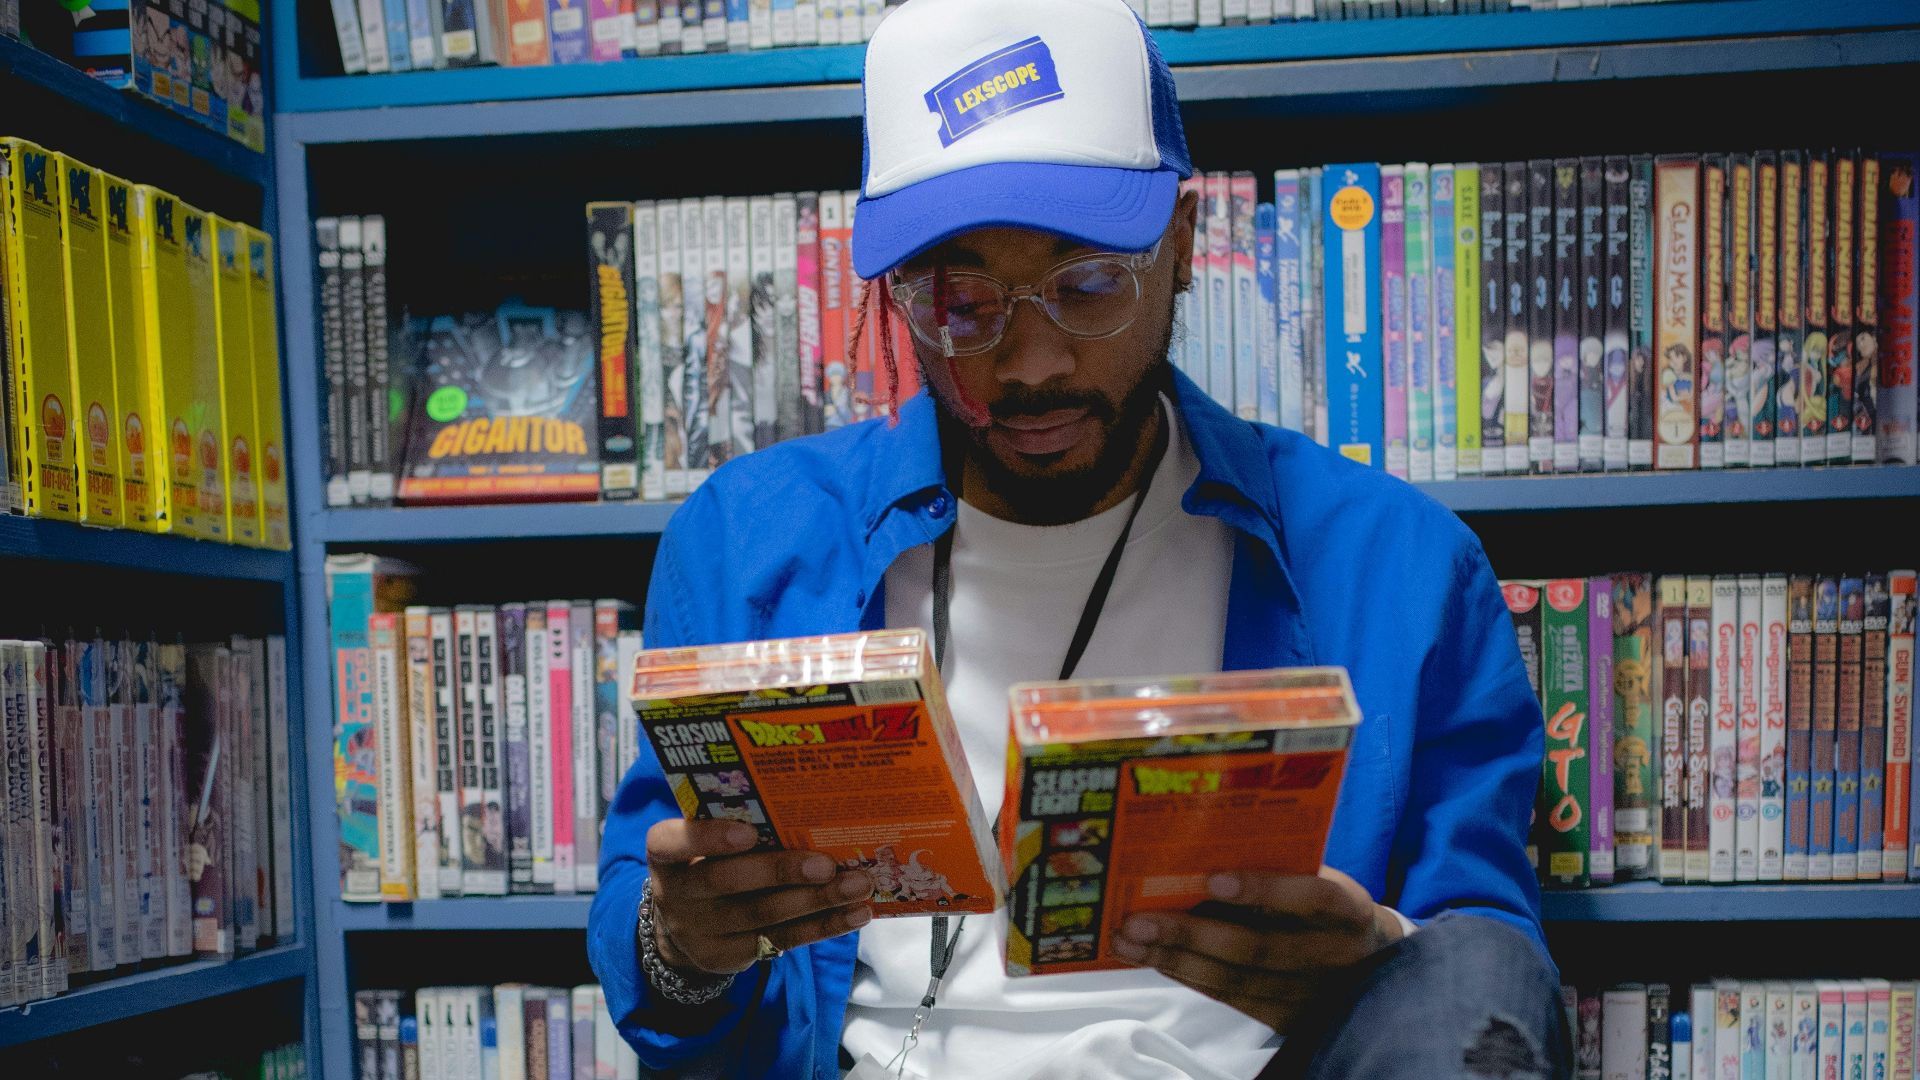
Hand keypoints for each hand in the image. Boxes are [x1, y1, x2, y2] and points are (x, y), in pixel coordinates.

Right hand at [643, 818, 874, 975]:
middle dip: (780, 872)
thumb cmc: (709, 861)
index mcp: (665, 854)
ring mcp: (702, 931)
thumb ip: (738, 823)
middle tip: (826, 864)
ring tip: (858, 885)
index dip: (708, 837)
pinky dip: (824, 925)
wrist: (685, 925)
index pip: (672, 843)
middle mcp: (677, 894)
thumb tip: (808, 804)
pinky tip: (856, 913)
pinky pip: (782, 940)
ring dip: (816, 900)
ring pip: (763, 914)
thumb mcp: (706, 842)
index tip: (749, 831)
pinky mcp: (730, 956)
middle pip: (727, 882)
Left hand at [1109, 865, 1402, 1033]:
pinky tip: (1153, 959)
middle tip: (1138, 919)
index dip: (1265, 889)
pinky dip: (1187, 976)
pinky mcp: (1288, 1019)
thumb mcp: (1319, 877)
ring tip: (1128, 940)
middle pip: (1258, 949)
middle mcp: (1332, 956)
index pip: (1313, 896)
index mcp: (1348, 909)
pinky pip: (1230, 998)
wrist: (1372, 960)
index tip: (1214, 880)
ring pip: (1235, 980)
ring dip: (1174, 959)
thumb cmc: (1326, 904)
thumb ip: (1278, 865)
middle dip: (1192, 934)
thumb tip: (1200, 844)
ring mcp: (1310, 994)